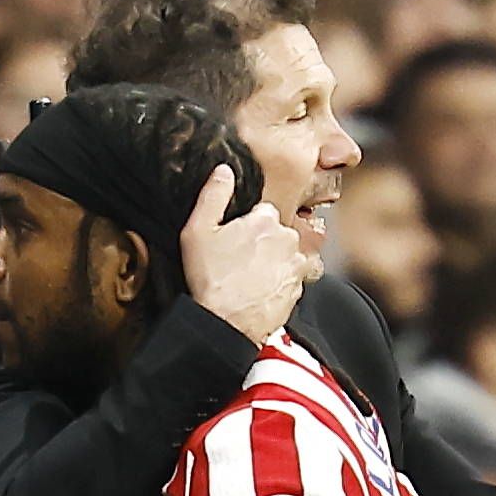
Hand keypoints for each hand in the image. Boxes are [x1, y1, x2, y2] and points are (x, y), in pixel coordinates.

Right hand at [177, 163, 306, 341]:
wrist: (226, 324)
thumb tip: (224, 170)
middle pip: (276, 232)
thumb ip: (212, 195)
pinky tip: (258, 289)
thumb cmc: (211, 280)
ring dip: (271, 262)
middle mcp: (288, 239)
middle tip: (238, 259)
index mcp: (266, 220)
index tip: (234, 238)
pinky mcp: (298, 289)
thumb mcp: (197, 231)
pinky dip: (277, 282)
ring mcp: (296, 265)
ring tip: (248, 276)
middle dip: (261, 242)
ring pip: (285, 255)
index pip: (262, 211)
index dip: (246, 224)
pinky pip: (290, 278)